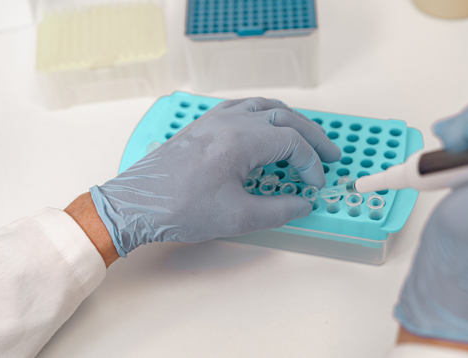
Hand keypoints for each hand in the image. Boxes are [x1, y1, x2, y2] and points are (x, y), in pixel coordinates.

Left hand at [90, 98, 340, 256]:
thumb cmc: (181, 210)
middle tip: (330, 154)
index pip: (292, 144)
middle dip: (312, 137)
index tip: (314, 186)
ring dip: (289, 120)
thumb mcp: (238, 217)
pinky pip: (241, 107)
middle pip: (285, 118)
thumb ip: (279, 210)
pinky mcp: (202, 124)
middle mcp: (230, 121)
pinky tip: (265, 126)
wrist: (137, 204)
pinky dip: (263, 113)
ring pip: (263, 106)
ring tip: (305, 137)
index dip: (311, 165)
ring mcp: (214, 119)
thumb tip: (303, 204)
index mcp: (241, 140)